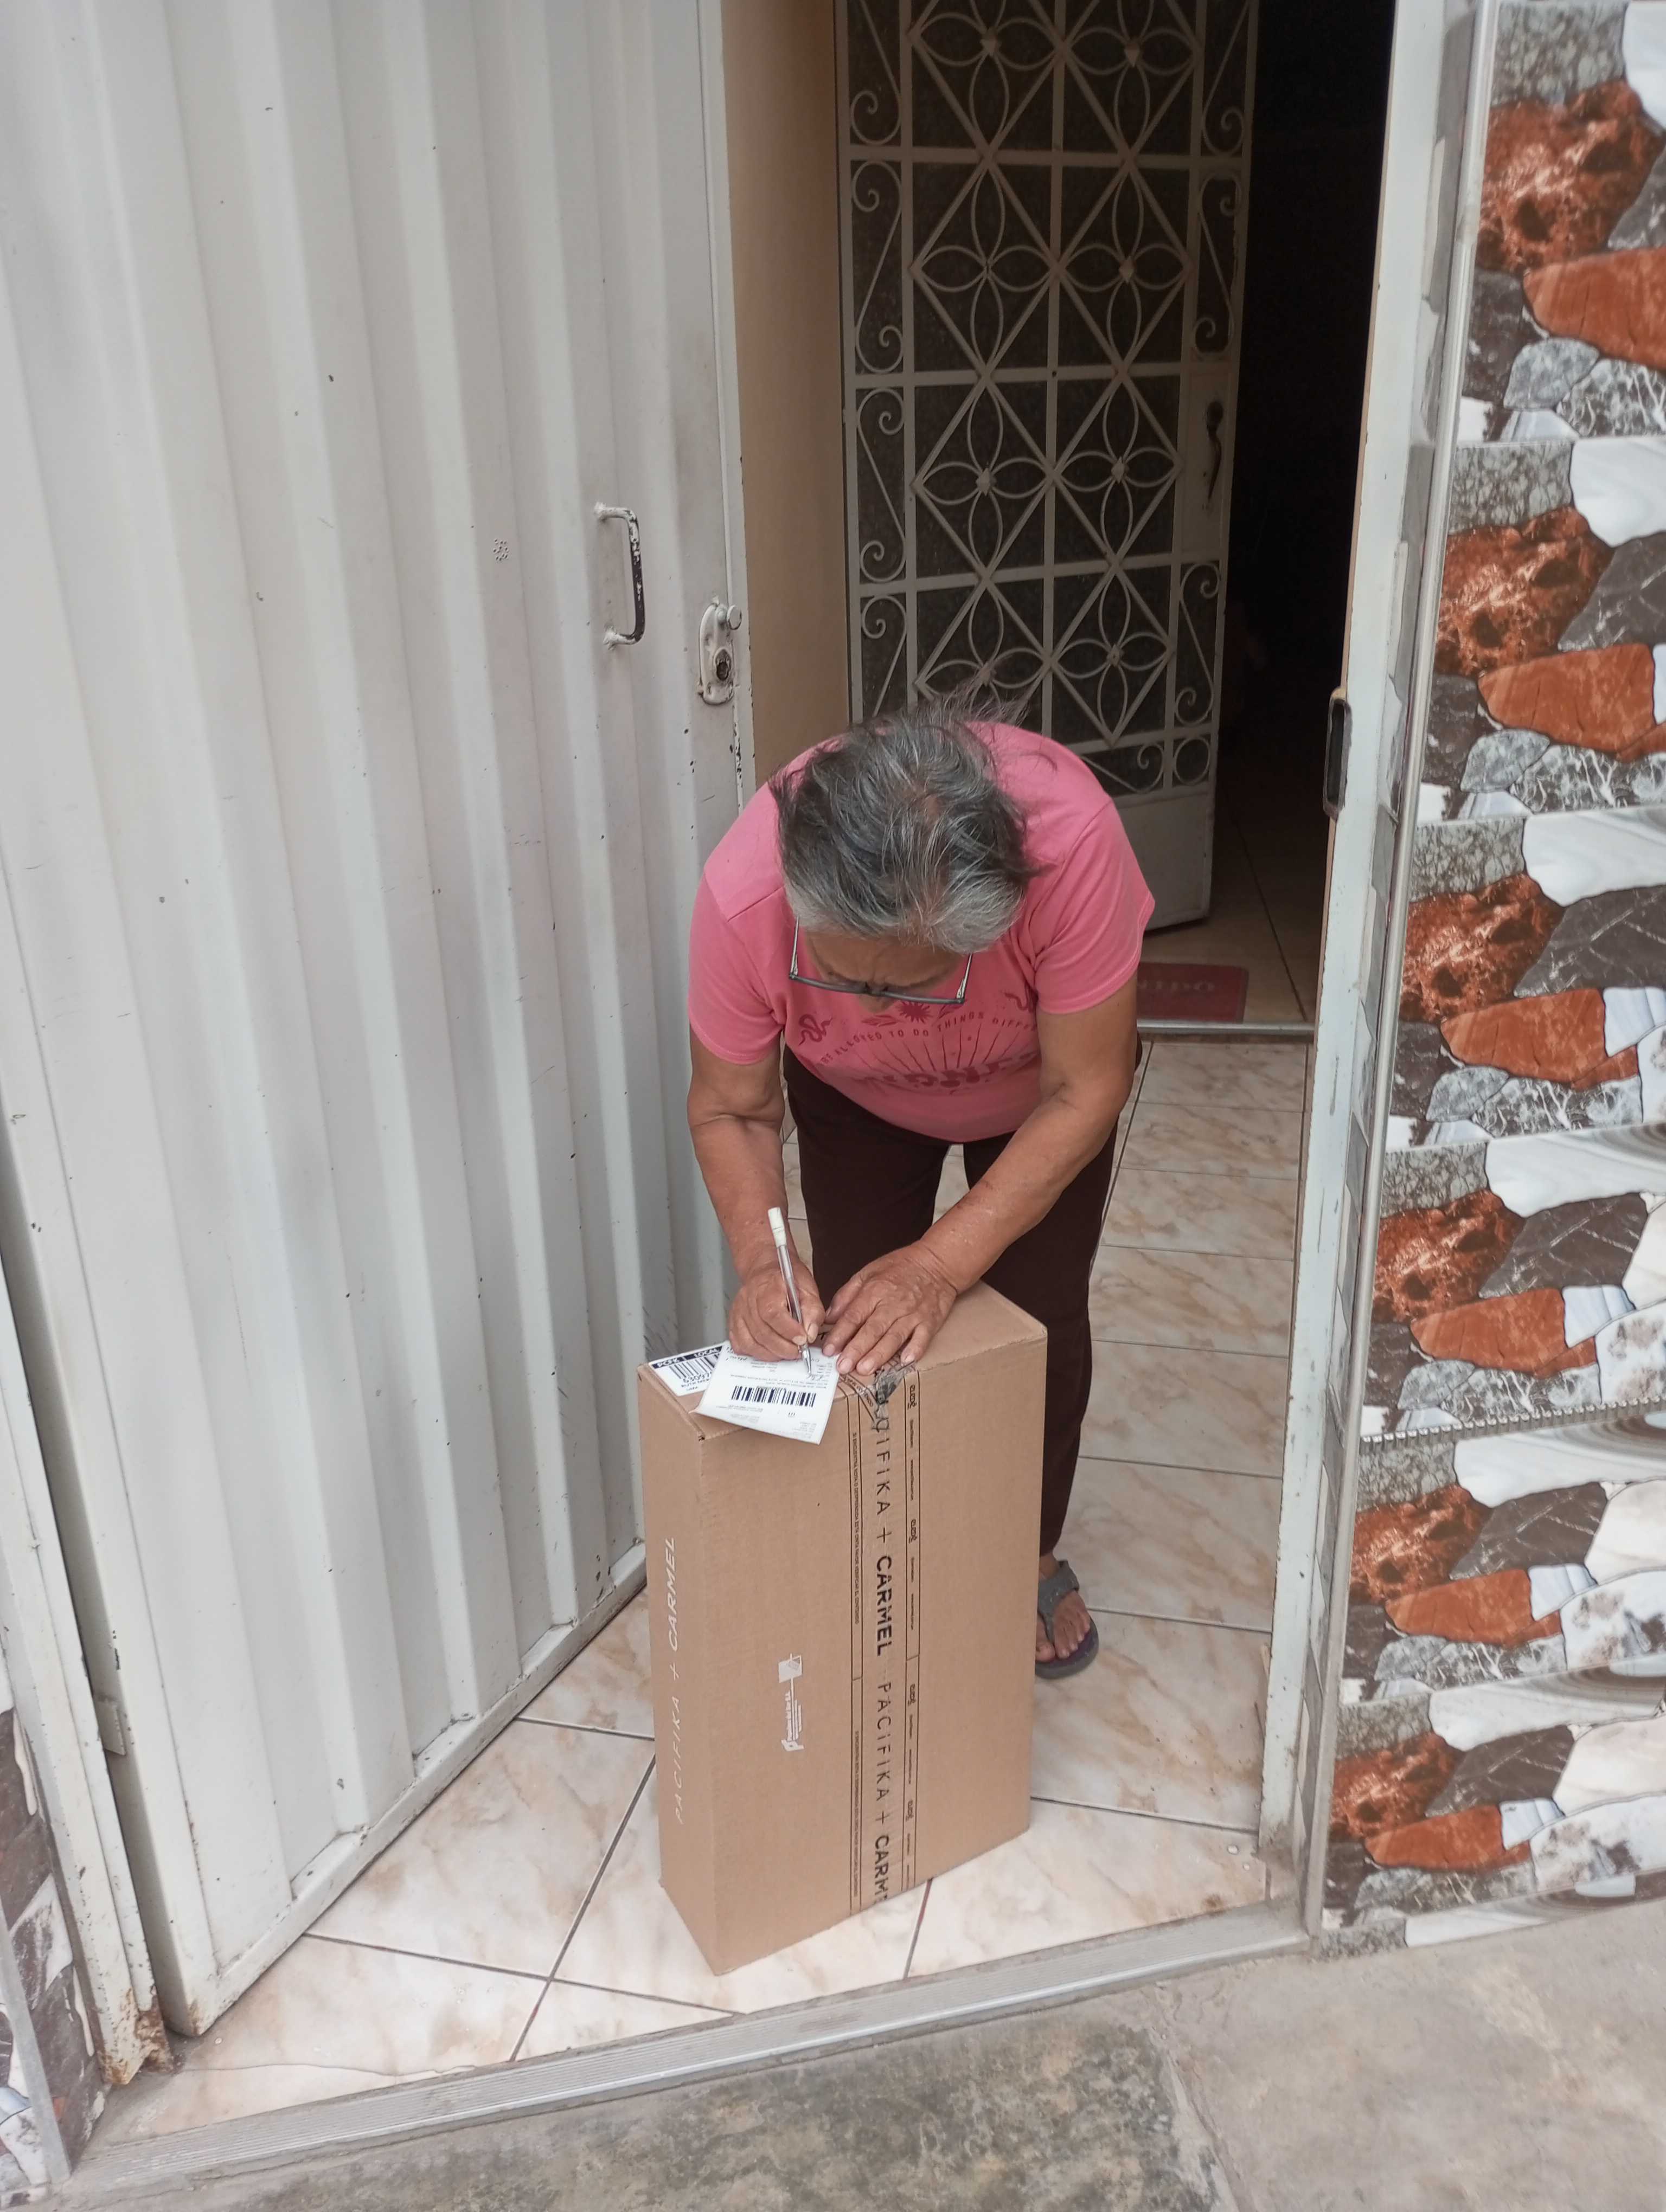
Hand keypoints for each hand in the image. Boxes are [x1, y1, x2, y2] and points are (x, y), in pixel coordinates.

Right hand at [728, 1249, 825, 1362]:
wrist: (766, 1271)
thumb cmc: (786, 1279)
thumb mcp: (807, 1289)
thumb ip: (812, 1311)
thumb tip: (809, 1334)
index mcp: (768, 1286)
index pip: (773, 1313)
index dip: (788, 1330)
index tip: (802, 1339)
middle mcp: (748, 1298)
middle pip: (762, 1331)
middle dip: (783, 1347)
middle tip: (798, 1351)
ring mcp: (739, 1311)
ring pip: (750, 1342)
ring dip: (771, 1353)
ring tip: (786, 1352)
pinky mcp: (734, 1322)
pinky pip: (741, 1345)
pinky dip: (756, 1353)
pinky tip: (769, 1350)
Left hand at [821, 1243, 959, 1375]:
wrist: (936, 1263)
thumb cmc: (900, 1268)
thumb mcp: (868, 1272)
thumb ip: (847, 1295)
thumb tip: (829, 1317)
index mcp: (874, 1291)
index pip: (853, 1315)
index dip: (840, 1334)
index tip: (828, 1350)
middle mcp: (893, 1304)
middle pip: (872, 1329)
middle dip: (856, 1349)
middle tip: (843, 1366)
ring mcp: (913, 1314)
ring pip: (894, 1337)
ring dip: (879, 1354)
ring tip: (864, 1369)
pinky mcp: (930, 1321)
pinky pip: (923, 1337)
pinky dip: (915, 1349)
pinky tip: (905, 1361)